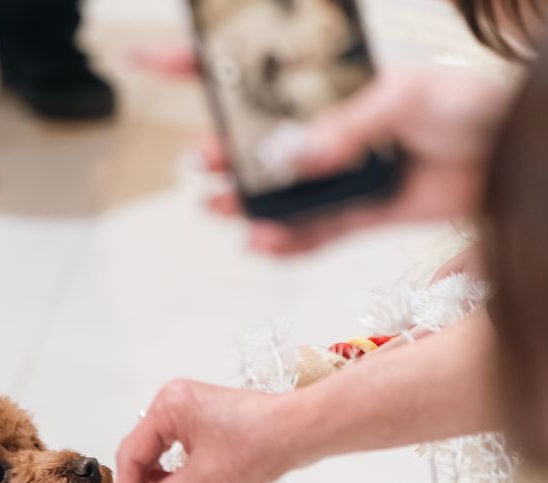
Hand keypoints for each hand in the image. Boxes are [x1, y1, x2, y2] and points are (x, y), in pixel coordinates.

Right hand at [113, 380, 297, 482]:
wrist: (304, 429)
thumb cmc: (262, 442)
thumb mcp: (206, 478)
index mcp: (167, 406)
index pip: (132, 456)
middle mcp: (171, 404)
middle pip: (139, 455)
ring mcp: (185, 412)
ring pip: (154, 456)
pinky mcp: (200, 423)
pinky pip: (172, 454)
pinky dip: (168, 478)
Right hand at [204, 70, 514, 254]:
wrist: (514, 160)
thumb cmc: (473, 107)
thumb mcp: (405, 98)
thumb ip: (344, 128)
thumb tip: (291, 156)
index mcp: (331, 87)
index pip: (257, 69)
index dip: (201, 63)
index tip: (152, 57)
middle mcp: (328, 131)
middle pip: (255, 141)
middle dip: (222, 150)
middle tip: (203, 157)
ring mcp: (338, 175)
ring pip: (275, 193)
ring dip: (243, 202)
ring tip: (221, 206)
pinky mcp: (356, 216)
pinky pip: (311, 235)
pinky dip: (285, 243)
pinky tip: (263, 242)